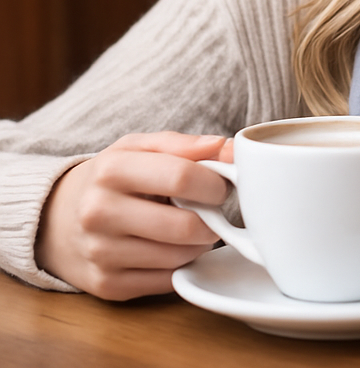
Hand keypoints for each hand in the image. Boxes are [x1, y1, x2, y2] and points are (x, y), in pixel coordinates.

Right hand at [36, 132, 232, 300]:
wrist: (57, 219)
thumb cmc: (112, 177)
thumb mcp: (140, 147)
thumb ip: (187, 144)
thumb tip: (231, 149)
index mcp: (112, 170)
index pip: (181, 177)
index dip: (215, 183)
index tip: (222, 185)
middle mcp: (99, 213)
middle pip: (184, 226)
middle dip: (212, 219)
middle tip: (212, 210)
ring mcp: (100, 253)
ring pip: (179, 257)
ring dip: (199, 244)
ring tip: (191, 226)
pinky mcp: (106, 285)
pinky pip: (166, 280)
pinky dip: (180, 264)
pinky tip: (171, 247)